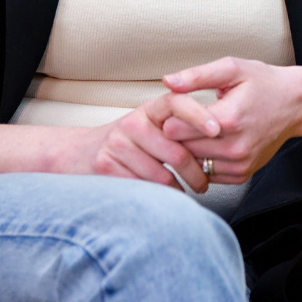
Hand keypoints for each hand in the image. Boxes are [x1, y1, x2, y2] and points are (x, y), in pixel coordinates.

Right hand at [60, 90, 219, 192]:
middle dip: (197, 173)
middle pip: (177, 152)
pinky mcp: (106, 166)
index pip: (178, 102)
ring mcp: (118, 144)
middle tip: (205, 183)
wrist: (81, 153)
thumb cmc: (133, 142)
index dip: (199, 115)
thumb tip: (220, 142)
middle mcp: (134, 122)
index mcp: (151, 108)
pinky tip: (165, 199)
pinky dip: (159, 199)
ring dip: (180, 190)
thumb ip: (180, 129)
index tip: (217, 130)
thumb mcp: (154, 125)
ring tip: (188, 193)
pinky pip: (143, 188)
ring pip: (162, 176)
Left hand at [160, 57, 301, 184]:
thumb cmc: (263, 83)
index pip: (174, 129)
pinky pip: (207, 175)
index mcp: (228, 118)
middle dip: (174, 135)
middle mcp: (234, 146)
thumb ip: (197, 76)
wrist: (295, 105)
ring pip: (192, 164)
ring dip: (187, 151)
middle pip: (180, 149)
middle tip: (177, 120)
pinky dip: (203, 162)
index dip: (168, 117)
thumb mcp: (232, 69)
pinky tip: (207, 145)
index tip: (170, 109)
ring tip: (192, 132)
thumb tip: (167, 82)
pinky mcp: (242, 174)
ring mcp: (239, 164)